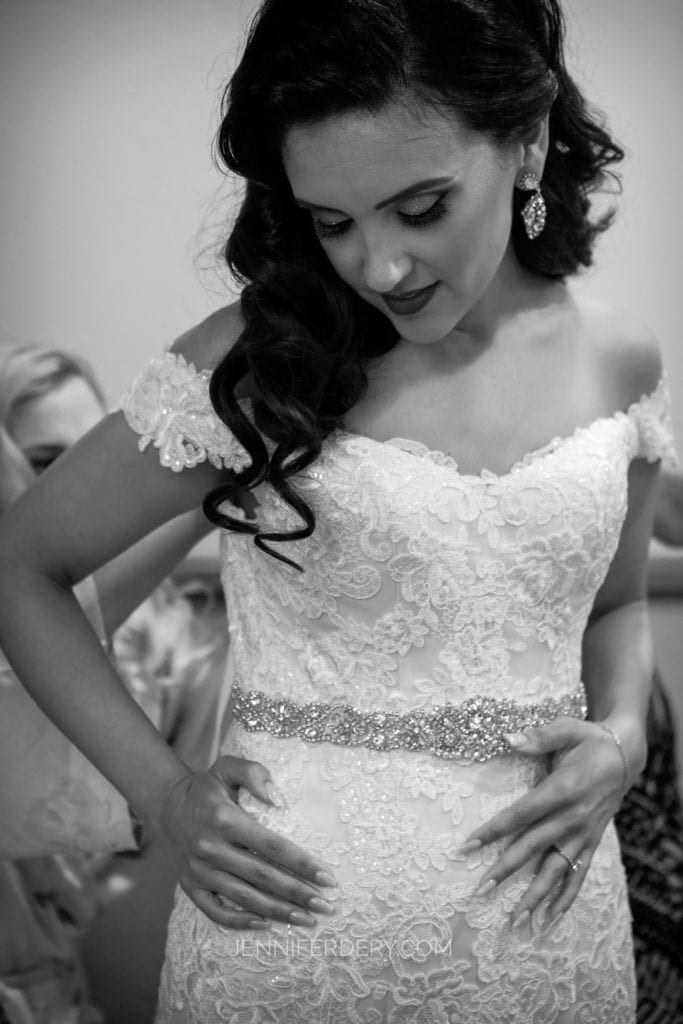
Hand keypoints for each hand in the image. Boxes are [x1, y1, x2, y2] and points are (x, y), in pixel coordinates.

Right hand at [156, 754, 337, 928]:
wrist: (166, 806)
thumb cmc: (207, 787)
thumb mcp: (227, 767)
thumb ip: (253, 773)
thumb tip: (277, 798)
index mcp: (224, 819)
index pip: (271, 846)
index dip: (301, 863)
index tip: (327, 877)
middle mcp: (210, 848)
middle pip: (262, 876)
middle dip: (297, 893)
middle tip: (325, 906)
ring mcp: (199, 871)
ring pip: (244, 897)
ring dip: (277, 911)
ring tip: (306, 920)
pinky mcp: (190, 886)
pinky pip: (215, 910)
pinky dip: (240, 922)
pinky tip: (266, 924)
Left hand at [459, 717, 628, 926]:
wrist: (626, 757)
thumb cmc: (590, 741)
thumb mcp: (567, 728)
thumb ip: (538, 737)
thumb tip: (508, 738)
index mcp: (562, 789)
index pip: (520, 814)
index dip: (493, 831)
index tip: (467, 846)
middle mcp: (572, 817)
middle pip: (532, 847)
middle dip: (505, 869)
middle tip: (480, 890)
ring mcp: (583, 834)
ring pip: (555, 870)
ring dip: (535, 896)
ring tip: (515, 920)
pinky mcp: (591, 842)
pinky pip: (579, 875)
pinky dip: (566, 899)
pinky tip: (551, 919)